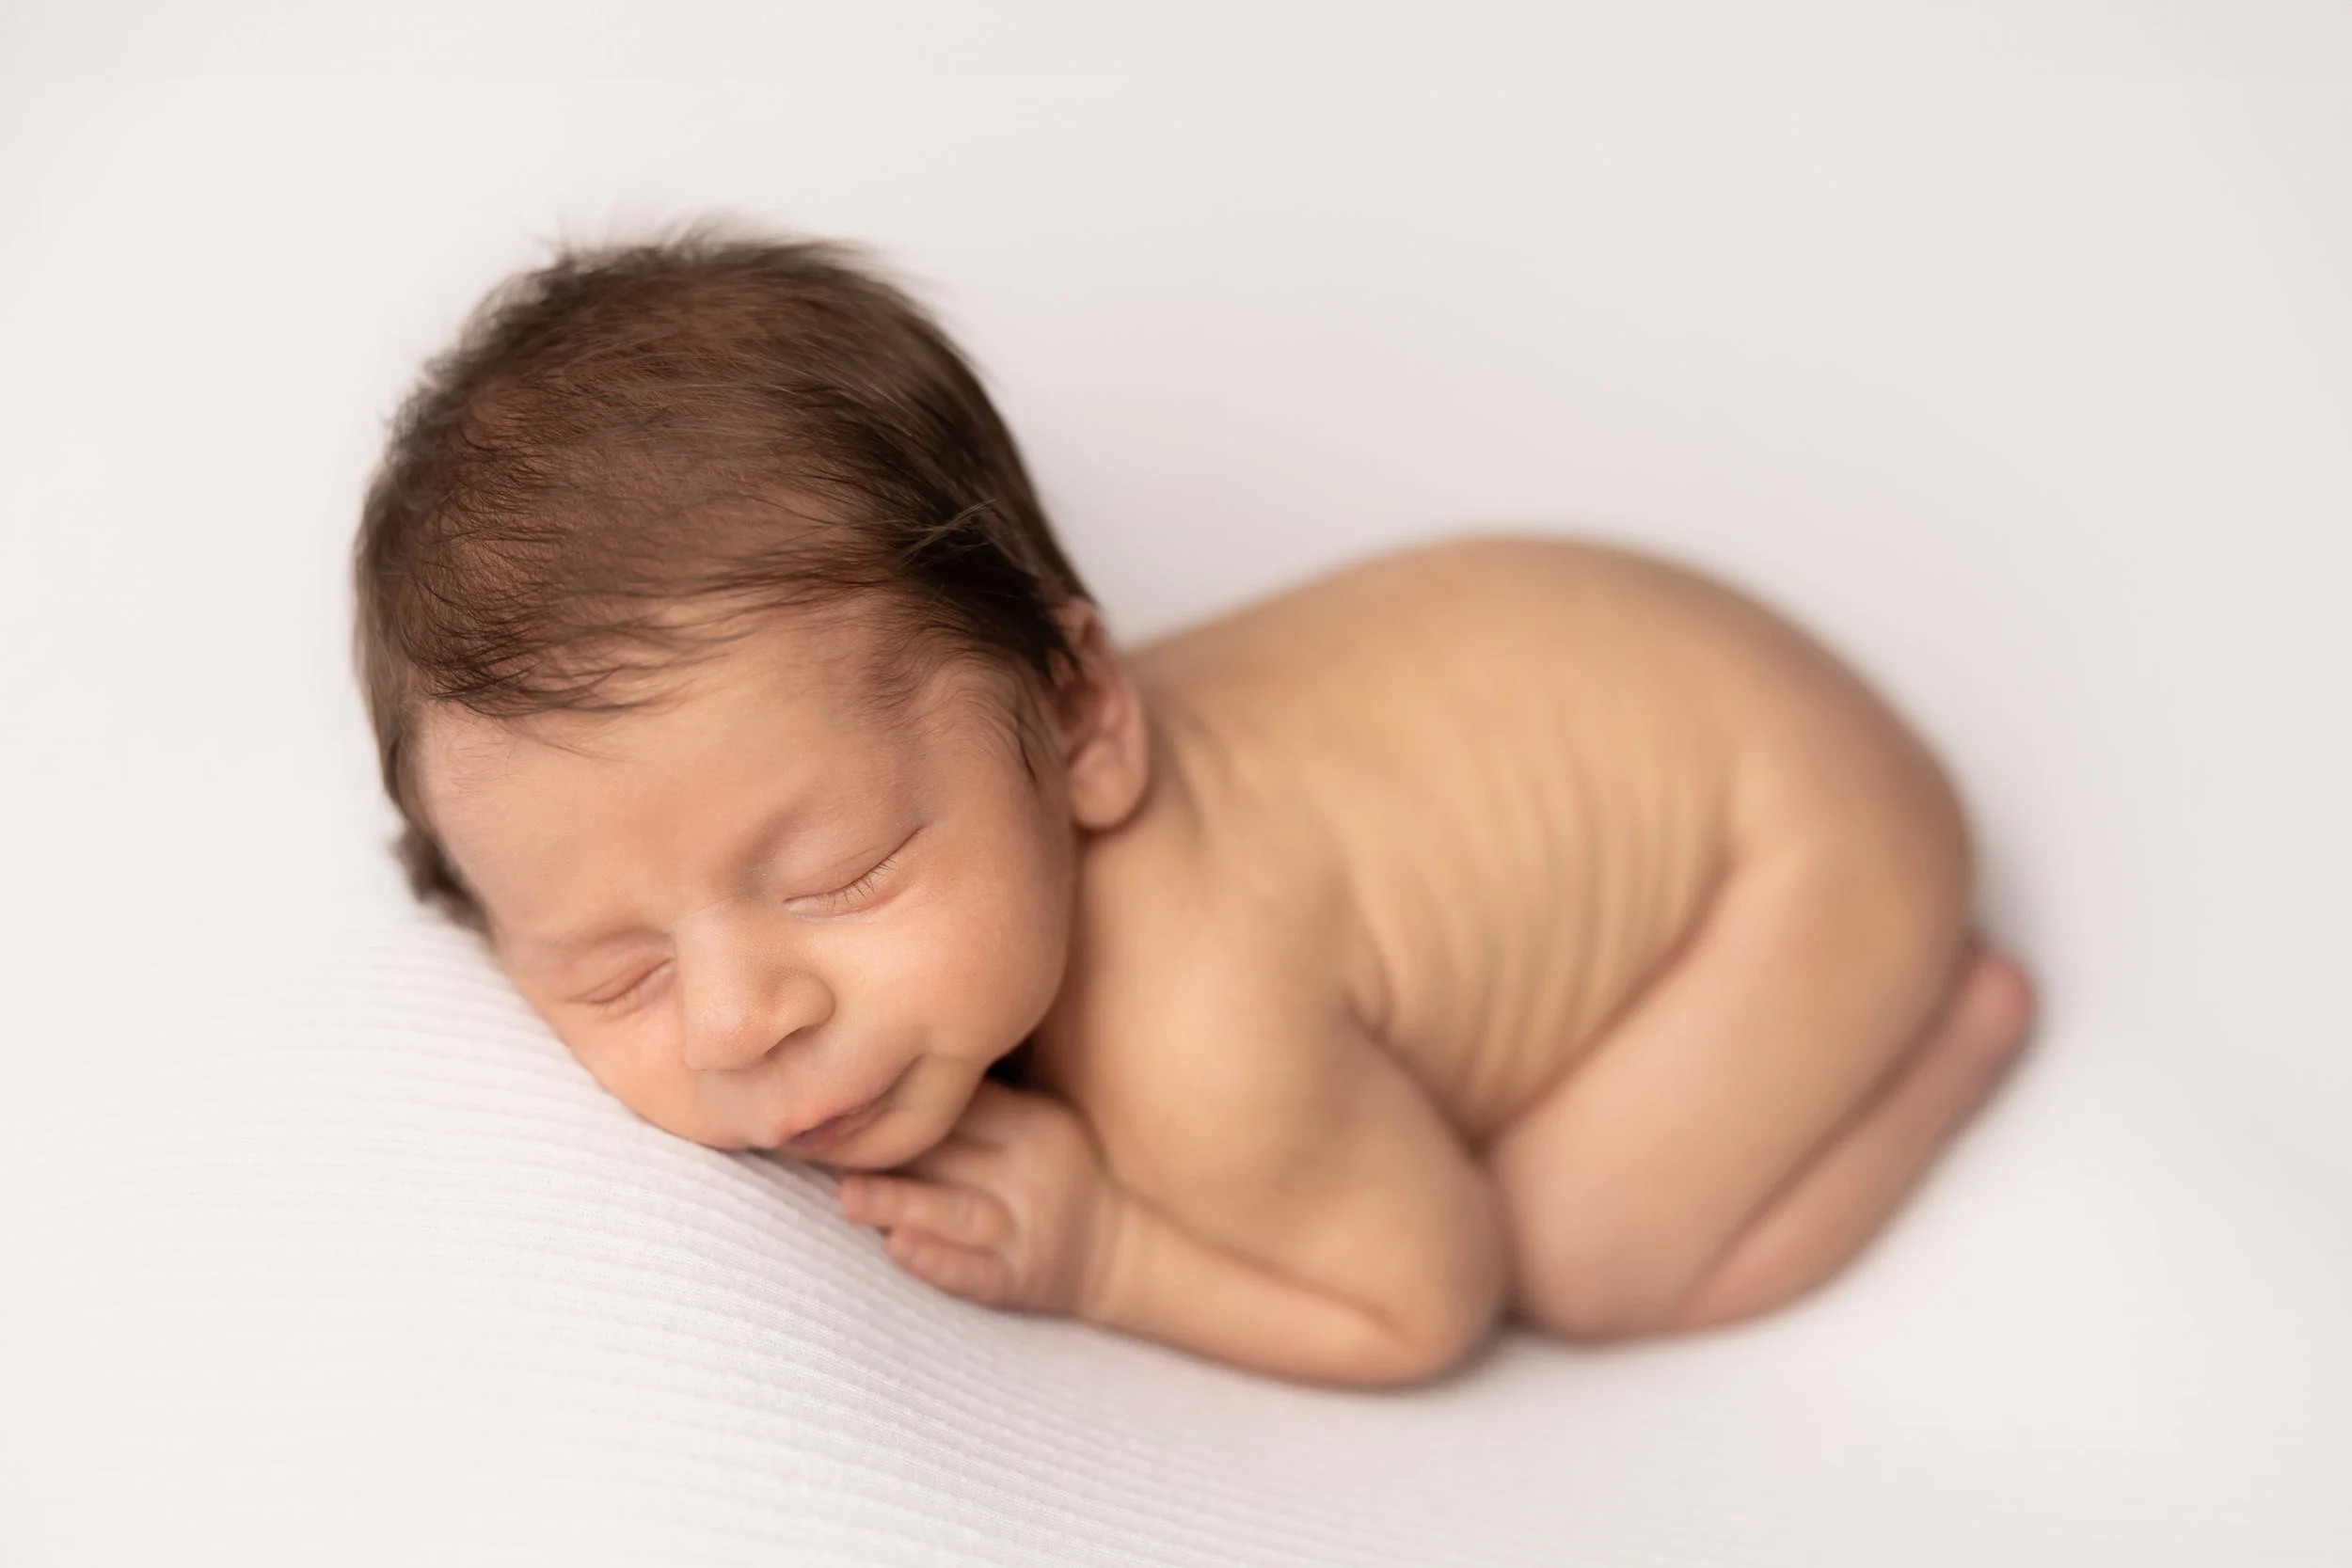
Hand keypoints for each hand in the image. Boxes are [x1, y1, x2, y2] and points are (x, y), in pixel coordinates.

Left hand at [835, 1080, 1124, 1315]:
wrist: (1120, 1249)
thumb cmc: (1055, 1174)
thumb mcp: (1033, 1124)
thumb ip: (974, 1106)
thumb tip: (876, 1072)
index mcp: (1031, 1121)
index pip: (958, 1103)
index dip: (895, 1099)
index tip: (832, 1094)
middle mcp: (1032, 1170)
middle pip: (950, 1152)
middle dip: (882, 1149)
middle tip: (814, 1144)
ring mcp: (1029, 1228)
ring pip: (958, 1210)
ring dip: (900, 1202)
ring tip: (847, 1196)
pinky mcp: (1021, 1279)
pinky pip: (976, 1271)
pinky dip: (937, 1260)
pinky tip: (898, 1248)